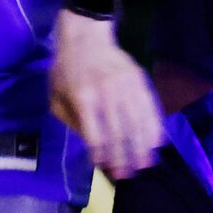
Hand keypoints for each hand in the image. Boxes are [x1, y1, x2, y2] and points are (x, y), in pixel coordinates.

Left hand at [51, 28, 164, 178]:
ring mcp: (125, 85)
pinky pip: (150, 108)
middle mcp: (106, 93)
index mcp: (82, 98)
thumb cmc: (66, 71)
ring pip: (138, 123)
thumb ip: (72, 122)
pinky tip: (156, 143)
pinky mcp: (139, 79)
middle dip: (123, 158)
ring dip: (142, 148)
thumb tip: (92, 146)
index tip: (106, 170)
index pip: (96, 135)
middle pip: (119, 133)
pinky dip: (154, 127)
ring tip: (144, 164)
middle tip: (126, 175)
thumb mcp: (56, 98)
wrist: (85, 38)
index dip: (102, 156)